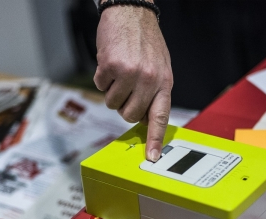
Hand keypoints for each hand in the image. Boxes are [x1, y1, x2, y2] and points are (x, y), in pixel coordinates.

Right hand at [94, 3, 172, 161]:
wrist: (131, 12)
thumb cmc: (146, 42)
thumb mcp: (160, 68)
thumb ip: (155, 93)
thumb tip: (144, 120)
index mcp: (165, 83)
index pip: (161, 117)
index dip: (155, 139)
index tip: (152, 157)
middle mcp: (149, 80)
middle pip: (130, 115)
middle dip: (124, 108)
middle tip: (126, 91)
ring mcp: (130, 74)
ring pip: (113, 103)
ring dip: (112, 91)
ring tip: (120, 72)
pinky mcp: (111, 66)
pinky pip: (100, 85)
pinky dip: (102, 77)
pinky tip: (111, 62)